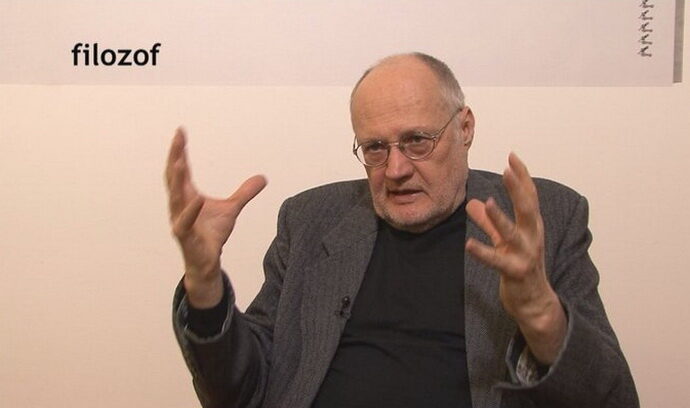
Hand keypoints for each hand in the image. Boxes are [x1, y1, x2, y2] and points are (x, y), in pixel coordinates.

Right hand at [165, 128, 266, 307]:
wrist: (207, 261)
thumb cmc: (212, 234)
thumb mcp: (233, 208)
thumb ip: (245, 193)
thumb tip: (263, 178)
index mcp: (186, 195)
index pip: (181, 169)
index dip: (179, 150)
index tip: (181, 131)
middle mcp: (179, 205)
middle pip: (173, 177)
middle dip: (174, 156)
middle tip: (178, 137)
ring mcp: (179, 220)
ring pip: (175, 197)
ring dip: (176, 179)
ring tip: (179, 161)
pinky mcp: (185, 236)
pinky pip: (185, 222)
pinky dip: (191, 211)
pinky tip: (198, 199)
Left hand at [465, 153, 565, 363]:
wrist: (535, 303)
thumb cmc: (521, 267)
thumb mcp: (505, 241)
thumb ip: (490, 222)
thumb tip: (473, 203)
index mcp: (531, 226)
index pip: (529, 196)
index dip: (522, 176)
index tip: (512, 156)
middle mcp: (532, 237)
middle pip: (527, 208)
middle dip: (518, 188)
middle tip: (508, 168)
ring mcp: (525, 255)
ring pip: (513, 233)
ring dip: (500, 218)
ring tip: (488, 203)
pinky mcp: (515, 272)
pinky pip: (497, 261)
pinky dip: (483, 252)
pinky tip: (469, 245)